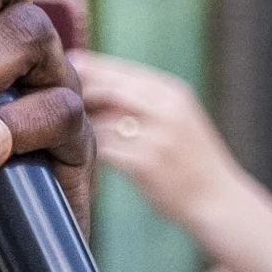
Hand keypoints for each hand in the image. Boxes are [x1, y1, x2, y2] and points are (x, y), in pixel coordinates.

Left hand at [64, 51, 244, 240]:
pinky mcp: (144, 164)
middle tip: (50, 98)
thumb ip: (143, 99)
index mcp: (172, 92)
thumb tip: (93, 83)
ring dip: (77, 123)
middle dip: (77, 93)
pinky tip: (71, 153)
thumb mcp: (177, 117)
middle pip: (107, 89)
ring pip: (100, 119)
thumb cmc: (191, 159)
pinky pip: (102, 148)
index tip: (62, 72)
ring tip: (56, 127)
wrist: (220, 200)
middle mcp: (166, 109)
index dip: (88, 70)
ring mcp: (156, 137)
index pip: (121, 71)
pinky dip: (86, 148)